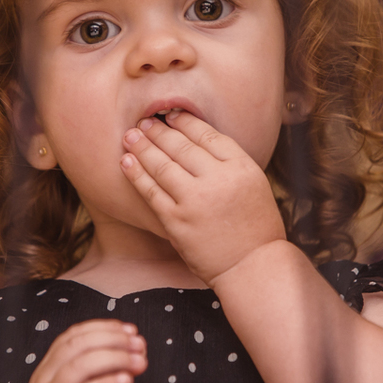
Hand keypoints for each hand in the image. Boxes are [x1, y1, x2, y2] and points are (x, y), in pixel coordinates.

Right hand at [17, 320, 147, 382]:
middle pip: (77, 347)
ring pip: (78, 368)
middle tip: (139, 346)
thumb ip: (105, 376)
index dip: (103, 328)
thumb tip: (133, 351)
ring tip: (139, 362)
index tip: (130, 331)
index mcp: (48, 372)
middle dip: (113, 341)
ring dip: (114, 359)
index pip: (72, 336)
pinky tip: (126, 382)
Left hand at [120, 111, 286, 283]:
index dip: (185, 122)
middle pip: (181, 146)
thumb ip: (229, 163)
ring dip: (143, 147)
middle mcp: (218, 179)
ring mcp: (195, 200)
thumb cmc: (256, 227)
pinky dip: (136, 174)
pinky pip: (151, 192)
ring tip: (130, 136)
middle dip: (159, 131)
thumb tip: (197, 141)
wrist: (253, 266)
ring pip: (162, 165)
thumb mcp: (255, 184)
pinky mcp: (177, 221)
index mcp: (241, 167)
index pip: (207, 135)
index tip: (170, 115)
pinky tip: (127, 161)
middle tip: (143, 122)